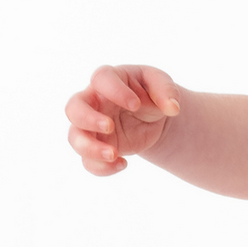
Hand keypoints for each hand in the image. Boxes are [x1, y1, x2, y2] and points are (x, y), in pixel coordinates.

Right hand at [65, 64, 181, 175]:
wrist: (153, 118)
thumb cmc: (151, 93)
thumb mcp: (161, 84)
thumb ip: (167, 91)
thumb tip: (173, 108)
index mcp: (108, 80)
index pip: (101, 79)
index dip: (115, 91)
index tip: (136, 105)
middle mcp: (93, 102)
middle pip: (73, 108)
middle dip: (88, 119)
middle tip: (110, 126)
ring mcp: (91, 126)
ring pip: (75, 137)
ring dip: (90, 148)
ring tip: (114, 154)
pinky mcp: (97, 146)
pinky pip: (88, 160)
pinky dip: (101, 167)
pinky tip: (122, 164)